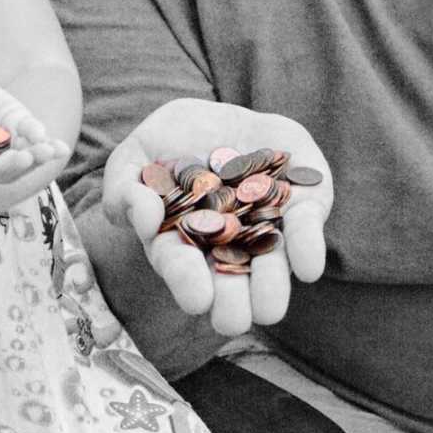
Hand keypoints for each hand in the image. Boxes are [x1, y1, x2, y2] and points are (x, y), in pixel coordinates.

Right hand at [102, 98, 331, 334]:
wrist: (215, 116)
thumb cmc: (165, 143)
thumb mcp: (133, 158)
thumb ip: (125, 189)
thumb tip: (146, 219)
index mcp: (183, 246)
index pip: (184, 273)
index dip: (188, 285)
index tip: (196, 297)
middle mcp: (226, 249)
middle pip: (232, 293)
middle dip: (232, 307)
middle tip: (231, 316)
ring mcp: (265, 233)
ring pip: (273, 275)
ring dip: (271, 287)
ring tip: (267, 295)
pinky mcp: (300, 210)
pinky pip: (306, 234)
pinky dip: (307, 248)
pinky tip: (308, 266)